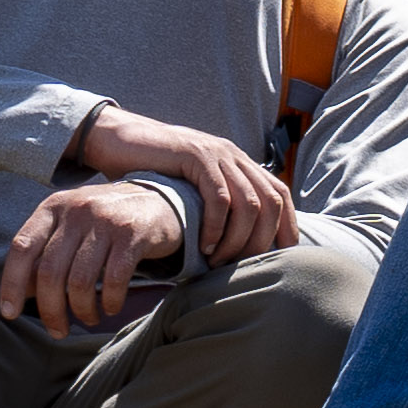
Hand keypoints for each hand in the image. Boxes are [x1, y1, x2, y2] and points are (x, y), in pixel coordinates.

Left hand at [0, 176, 199, 336]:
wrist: (159, 201)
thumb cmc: (106, 222)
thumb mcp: (71, 226)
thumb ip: (46, 252)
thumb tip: (22, 293)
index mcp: (53, 207)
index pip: (22, 248)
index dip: (12, 284)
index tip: (10, 313)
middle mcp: (76, 210)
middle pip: (50, 271)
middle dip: (50, 309)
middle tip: (57, 331)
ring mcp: (105, 220)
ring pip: (80, 280)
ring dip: (82, 310)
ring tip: (88, 318)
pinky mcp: (133, 234)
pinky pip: (114, 280)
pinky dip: (110, 302)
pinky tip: (111, 308)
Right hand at [62, 105, 296, 273]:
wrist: (119, 140)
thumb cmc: (154, 173)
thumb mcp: (194, 188)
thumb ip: (218, 204)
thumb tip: (239, 243)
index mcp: (241, 163)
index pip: (281, 195)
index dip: (287, 227)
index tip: (281, 259)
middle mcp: (235, 156)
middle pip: (271, 203)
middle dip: (261, 241)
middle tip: (240, 268)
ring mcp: (217, 154)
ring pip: (249, 203)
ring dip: (238, 239)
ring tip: (218, 261)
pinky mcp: (196, 156)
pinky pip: (219, 197)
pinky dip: (216, 226)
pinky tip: (204, 246)